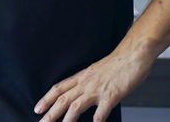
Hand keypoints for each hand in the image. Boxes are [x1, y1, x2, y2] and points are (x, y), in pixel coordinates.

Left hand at [34, 49, 152, 121]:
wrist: (132, 55)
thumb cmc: (117, 64)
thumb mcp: (95, 71)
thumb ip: (87, 82)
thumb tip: (81, 93)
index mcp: (81, 77)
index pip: (58, 88)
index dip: (46, 99)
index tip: (37, 108)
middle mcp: (86, 83)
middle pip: (63, 99)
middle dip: (51, 113)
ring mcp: (97, 89)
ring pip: (76, 106)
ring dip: (67, 120)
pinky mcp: (111, 95)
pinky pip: (101, 112)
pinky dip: (96, 121)